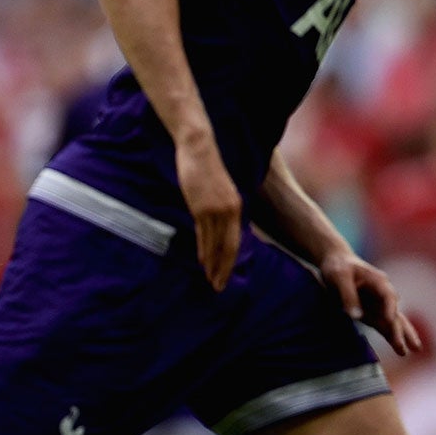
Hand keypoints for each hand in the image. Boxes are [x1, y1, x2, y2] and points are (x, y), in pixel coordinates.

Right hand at [175, 132, 241, 290]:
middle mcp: (230, 211)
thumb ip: (220, 207)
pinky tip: (201, 262)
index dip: (230, 262)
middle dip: (223, 270)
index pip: (235, 242)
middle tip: (218, 287)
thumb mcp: (218, 189)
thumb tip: (213, 224)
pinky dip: (203, 250)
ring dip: (212, 265)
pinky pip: (203, 234)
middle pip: (229, 248)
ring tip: (210, 280)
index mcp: (237, 206)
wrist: (199, 147)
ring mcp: (217, 210)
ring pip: (215, 244)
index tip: (224, 276)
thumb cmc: (205, 165)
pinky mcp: (202, 207)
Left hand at [320, 249, 423, 356]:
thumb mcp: (339, 277)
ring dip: (401, 336)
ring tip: (412, 351)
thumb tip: (356, 317)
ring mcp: (377, 304)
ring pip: (392, 322)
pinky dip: (390, 335)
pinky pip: (382, 325)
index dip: (389, 309)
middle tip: (409, 346)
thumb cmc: (337, 267)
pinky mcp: (370, 312)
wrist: (335, 262)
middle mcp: (382, 294)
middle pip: (394, 313)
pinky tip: (401, 347)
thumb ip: (347, 295)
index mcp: (378, 281)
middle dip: (401, 330)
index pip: (388, 297)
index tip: (390, 320)